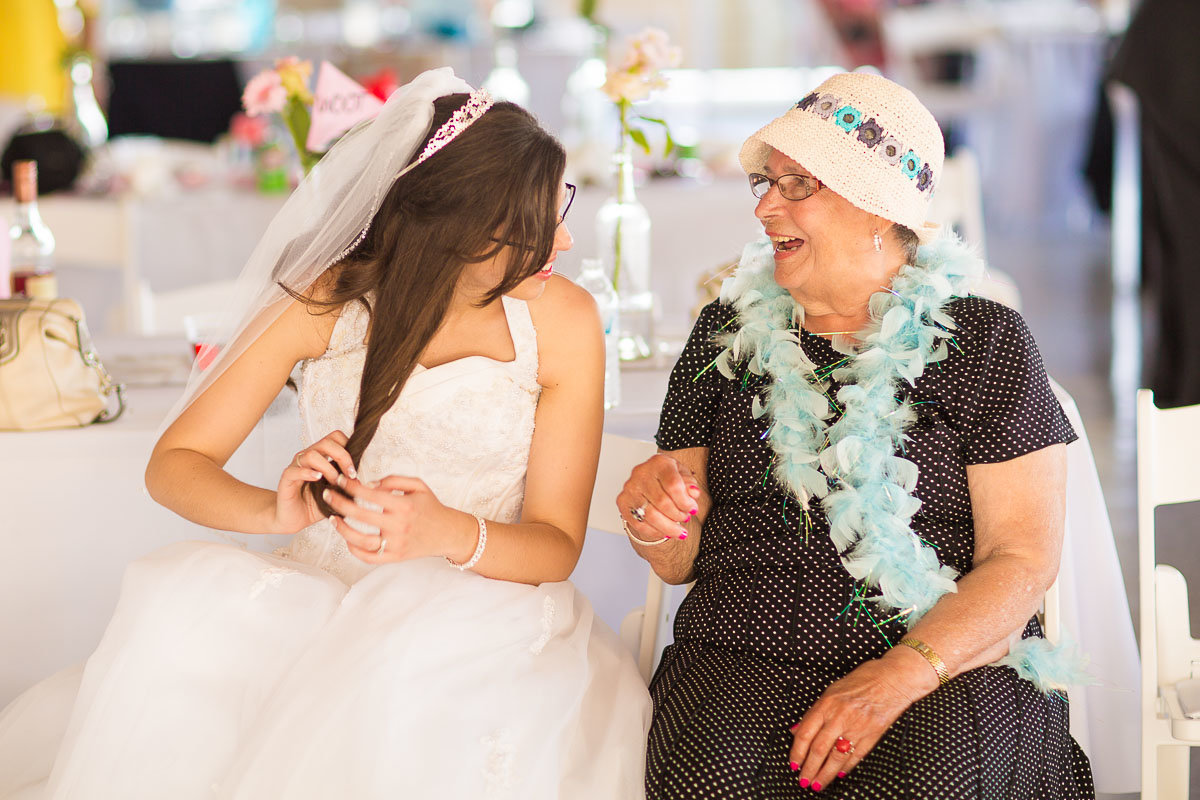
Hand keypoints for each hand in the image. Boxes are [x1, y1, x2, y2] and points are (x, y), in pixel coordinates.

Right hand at [273, 430, 355, 533]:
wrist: (293, 518)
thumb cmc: (314, 505)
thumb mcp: (337, 493)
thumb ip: (348, 485)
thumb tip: (366, 483)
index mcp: (321, 457)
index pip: (335, 437)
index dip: (348, 447)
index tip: (355, 467)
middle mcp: (308, 457)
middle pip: (326, 442)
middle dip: (343, 456)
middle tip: (350, 474)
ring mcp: (296, 467)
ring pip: (311, 454)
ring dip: (328, 468)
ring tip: (334, 482)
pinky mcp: (286, 479)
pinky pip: (295, 470)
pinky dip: (308, 472)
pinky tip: (317, 479)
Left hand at [323, 475, 468, 563]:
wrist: (448, 533)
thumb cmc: (430, 507)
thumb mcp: (418, 485)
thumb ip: (393, 480)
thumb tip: (368, 484)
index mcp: (403, 505)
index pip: (369, 494)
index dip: (351, 486)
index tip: (339, 480)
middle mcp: (398, 525)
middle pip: (359, 514)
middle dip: (339, 502)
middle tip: (328, 495)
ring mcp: (396, 544)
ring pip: (360, 540)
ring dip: (342, 529)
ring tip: (332, 519)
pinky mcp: (395, 557)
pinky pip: (369, 557)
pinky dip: (355, 550)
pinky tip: (347, 539)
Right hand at [616, 453, 701, 542]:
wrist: (651, 482)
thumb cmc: (669, 479)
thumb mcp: (684, 477)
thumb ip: (690, 484)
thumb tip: (693, 492)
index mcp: (659, 463)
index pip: (673, 485)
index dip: (685, 502)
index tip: (692, 509)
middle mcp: (641, 473)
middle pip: (662, 502)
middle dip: (677, 515)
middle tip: (685, 519)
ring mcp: (630, 488)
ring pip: (650, 515)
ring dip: (667, 527)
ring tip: (678, 531)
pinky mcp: (622, 502)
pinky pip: (638, 523)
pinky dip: (654, 532)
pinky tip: (664, 532)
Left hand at [788, 657, 928, 790]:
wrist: (892, 679)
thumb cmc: (862, 680)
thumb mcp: (832, 690)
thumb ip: (814, 711)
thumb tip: (797, 730)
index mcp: (826, 704)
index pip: (805, 734)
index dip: (797, 752)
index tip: (793, 764)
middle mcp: (839, 717)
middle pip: (819, 749)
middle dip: (809, 769)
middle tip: (803, 781)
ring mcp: (857, 727)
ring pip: (836, 757)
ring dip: (825, 774)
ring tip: (818, 784)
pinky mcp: (872, 735)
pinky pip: (856, 756)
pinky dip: (846, 768)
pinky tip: (839, 775)